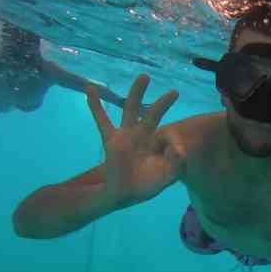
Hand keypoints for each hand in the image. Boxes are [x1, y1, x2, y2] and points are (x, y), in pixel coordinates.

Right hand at [86, 74, 181, 207]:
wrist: (122, 194)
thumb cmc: (146, 186)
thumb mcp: (166, 178)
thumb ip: (176, 164)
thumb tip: (180, 150)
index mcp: (158, 145)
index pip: (169, 136)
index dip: (174, 143)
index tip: (177, 154)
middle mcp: (144, 136)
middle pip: (154, 115)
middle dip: (163, 104)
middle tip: (175, 92)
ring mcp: (127, 136)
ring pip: (131, 110)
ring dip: (137, 93)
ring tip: (144, 77)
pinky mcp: (111, 140)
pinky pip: (102, 120)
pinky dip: (95, 105)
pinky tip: (90, 88)